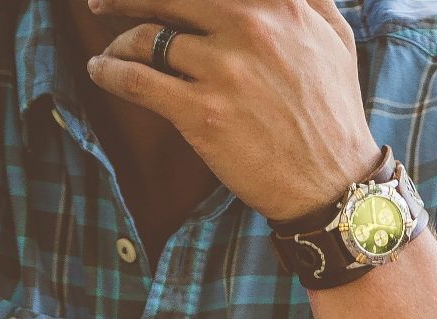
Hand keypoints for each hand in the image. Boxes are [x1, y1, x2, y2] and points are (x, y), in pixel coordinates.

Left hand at [82, 0, 381, 219]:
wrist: (333, 183)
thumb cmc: (334, 111)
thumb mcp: (335, 39)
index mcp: (280, 5)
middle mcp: (251, 28)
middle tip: (103, 4)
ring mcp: (224, 70)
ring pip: (145, 38)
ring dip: (119, 43)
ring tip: (112, 51)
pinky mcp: (203, 113)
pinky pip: (137, 81)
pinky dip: (110, 73)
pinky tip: (101, 71)